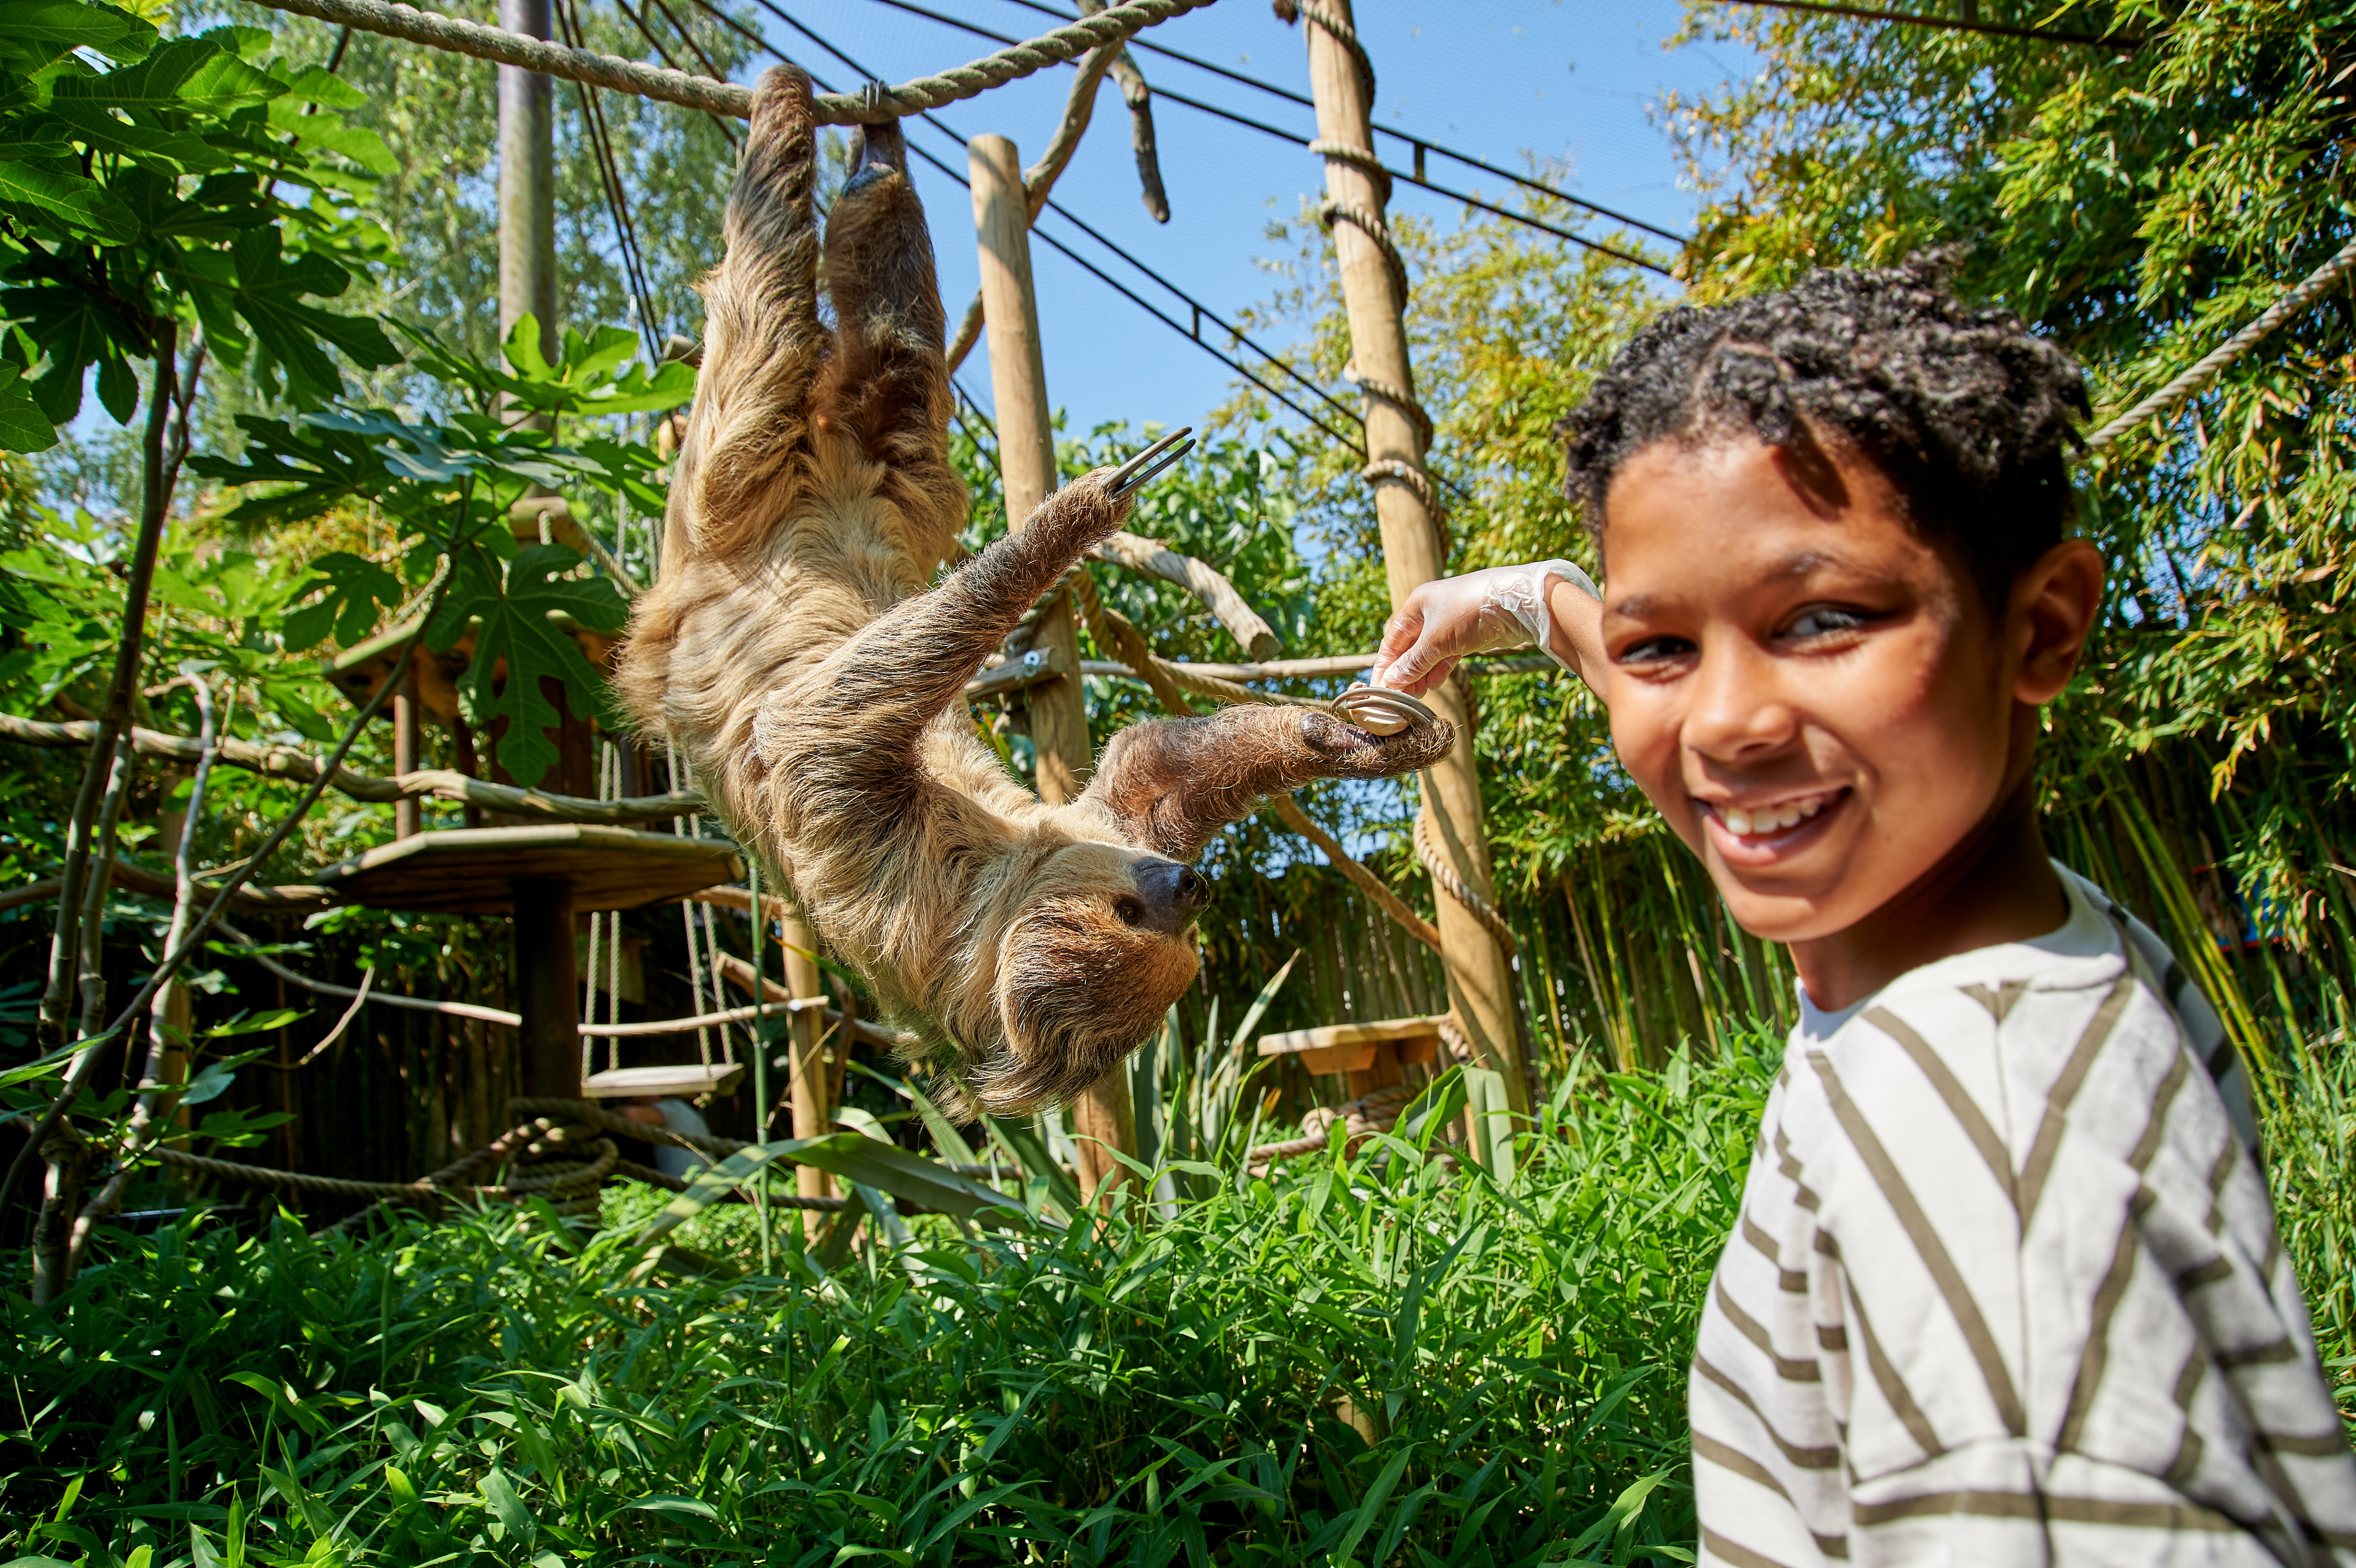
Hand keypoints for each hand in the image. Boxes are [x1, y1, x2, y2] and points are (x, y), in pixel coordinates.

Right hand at [1371, 560, 1597, 695]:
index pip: (1392, 640)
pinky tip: (1433, 684)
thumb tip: (1391, 683)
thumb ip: (1413, 664)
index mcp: (1416, 605)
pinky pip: (1447, 654)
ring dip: (1421, 674)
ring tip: (1415, 696)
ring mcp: (1450, 622)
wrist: (1514, 602)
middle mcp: (1431, 611)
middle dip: (1404, 672)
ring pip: (1429, 653)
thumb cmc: (1469, 613)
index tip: (1379, 689)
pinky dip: (1439, 668)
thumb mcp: (1436, 642)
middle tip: (1398, 698)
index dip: (1385, 665)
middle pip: (1410, 647)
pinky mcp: (1468, 633)